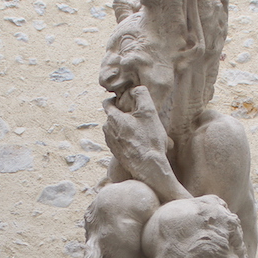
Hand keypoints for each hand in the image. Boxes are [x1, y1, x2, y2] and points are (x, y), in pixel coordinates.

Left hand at [102, 87, 191, 202]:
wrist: (148, 168)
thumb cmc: (149, 140)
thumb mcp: (149, 112)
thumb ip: (142, 95)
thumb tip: (136, 89)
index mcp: (112, 118)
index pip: (107, 102)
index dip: (118, 99)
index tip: (129, 102)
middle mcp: (107, 130)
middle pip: (113, 116)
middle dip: (124, 114)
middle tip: (140, 118)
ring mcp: (110, 143)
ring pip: (116, 129)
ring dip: (126, 127)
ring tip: (142, 132)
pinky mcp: (115, 153)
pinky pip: (119, 140)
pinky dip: (127, 138)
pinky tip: (140, 143)